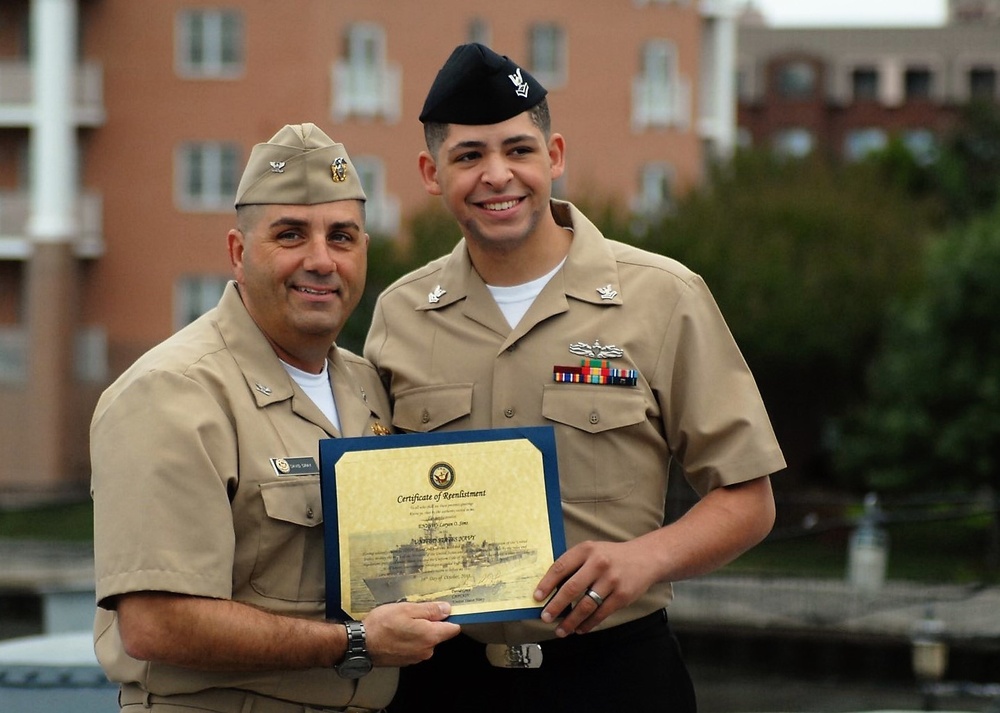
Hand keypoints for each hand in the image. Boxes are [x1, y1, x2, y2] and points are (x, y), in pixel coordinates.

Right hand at [363, 601, 460, 666]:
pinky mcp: (406, 660)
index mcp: (430, 636)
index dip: (450, 617)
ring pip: (425, 640)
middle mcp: (426, 650)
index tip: (444, 609)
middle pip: (438, 634)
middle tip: (413, 612)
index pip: (453, 628)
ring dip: (418, 630)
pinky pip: (414, 646)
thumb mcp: (407, 609)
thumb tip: (446, 609)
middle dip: (430, 622)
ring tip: (402, 622)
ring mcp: (416, 657)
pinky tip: (397, 632)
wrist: (361, 644)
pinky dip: (409, 639)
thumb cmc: (382, 625)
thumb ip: (430, 610)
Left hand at [533, 539, 657, 636]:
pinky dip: (588, 624)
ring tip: (561, 630)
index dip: (546, 584)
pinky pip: (601, 614)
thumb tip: (550, 588)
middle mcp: (598, 563)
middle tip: (545, 618)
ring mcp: (611, 580)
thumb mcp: (592, 551)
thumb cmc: (611, 556)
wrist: (646, 558)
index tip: (537, 597)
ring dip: (571, 621)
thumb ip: (574, 564)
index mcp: (586, 550)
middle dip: (555, 606)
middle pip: (572, 588)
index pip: (561, 567)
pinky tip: (580, 629)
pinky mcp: (622, 596)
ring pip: (586, 605)